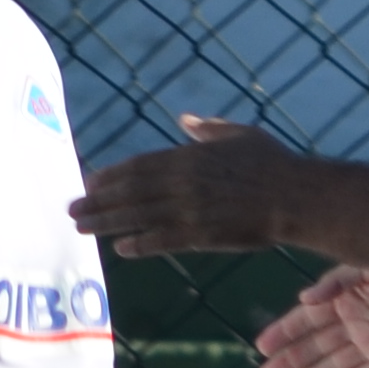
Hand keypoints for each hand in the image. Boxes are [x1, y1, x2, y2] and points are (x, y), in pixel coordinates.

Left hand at [74, 115, 300, 257]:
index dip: (112, 175)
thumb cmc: (273, 163)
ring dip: (107, 221)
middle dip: (98, 200)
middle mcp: (183, 181)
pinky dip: (140, 243)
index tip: (90, 182)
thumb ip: (209, 128)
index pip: (140, 165)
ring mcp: (190, 208)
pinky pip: (163, 240)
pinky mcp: (202, 233)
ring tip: (83, 228)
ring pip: (138, 215)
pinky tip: (121, 248)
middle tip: (72, 208)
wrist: (296, 196)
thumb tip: (186, 119)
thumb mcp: (240, 134)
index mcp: (190, 156)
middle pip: (131, 191)